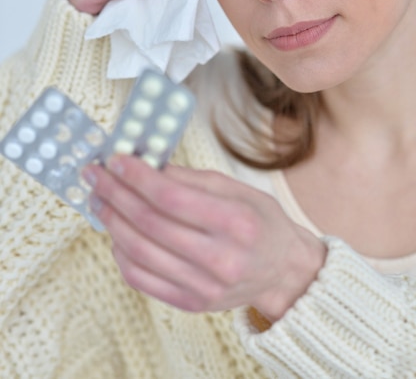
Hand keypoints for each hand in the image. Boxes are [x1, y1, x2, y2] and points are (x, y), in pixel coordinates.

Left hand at [83, 156, 325, 321]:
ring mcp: (204, 287)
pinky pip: (141, 279)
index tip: (115, 160)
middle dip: (115, 194)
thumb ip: (189, 179)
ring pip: (139, 253)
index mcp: (236, 222)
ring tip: (99, 200)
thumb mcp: (235, 188)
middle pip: (150, 225)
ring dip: (111, 222)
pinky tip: (116, 232)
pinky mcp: (191, 303)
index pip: (171, 198)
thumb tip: (145, 165)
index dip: (137, 177)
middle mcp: (221, 259)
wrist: (282, 270)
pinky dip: (121, 253)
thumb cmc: (261, 222)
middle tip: (95, 176)